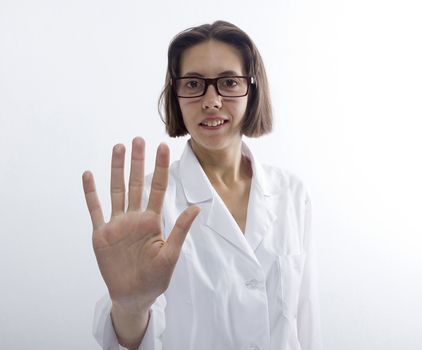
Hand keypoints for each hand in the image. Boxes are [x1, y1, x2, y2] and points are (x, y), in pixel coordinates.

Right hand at [82, 137, 199, 312]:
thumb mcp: (171, 254)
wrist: (134, 295)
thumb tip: (197, 208)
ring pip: (116, 190)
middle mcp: (134, 218)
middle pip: (136, 183)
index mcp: (152, 221)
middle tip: (138, 139)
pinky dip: (91, 193)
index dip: (160, 168)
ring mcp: (117, 224)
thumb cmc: (155, 278)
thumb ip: (179, 230)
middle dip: (137, 162)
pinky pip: (95, 210)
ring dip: (117, 170)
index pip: (157, 188)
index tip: (163, 147)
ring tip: (118, 148)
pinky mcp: (101, 234)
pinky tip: (89, 175)